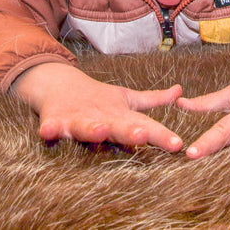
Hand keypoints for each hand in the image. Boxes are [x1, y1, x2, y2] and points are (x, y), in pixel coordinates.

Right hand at [12, 62, 183, 151]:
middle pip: (117, 126)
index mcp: (121, 116)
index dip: (162, 135)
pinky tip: (48, 132)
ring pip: (85, 127)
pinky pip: (51, 127)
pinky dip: (49, 129)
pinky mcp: (55, 120)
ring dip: (91, 129)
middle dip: (130, 131)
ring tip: (99, 131)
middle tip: (142, 135)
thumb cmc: (98, 100)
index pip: (146, 126)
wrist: (58, 84)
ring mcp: (78, 119)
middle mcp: (102, 117)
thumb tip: (180, 92)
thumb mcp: (127, 99)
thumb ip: (153, 100)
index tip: (178, 144)